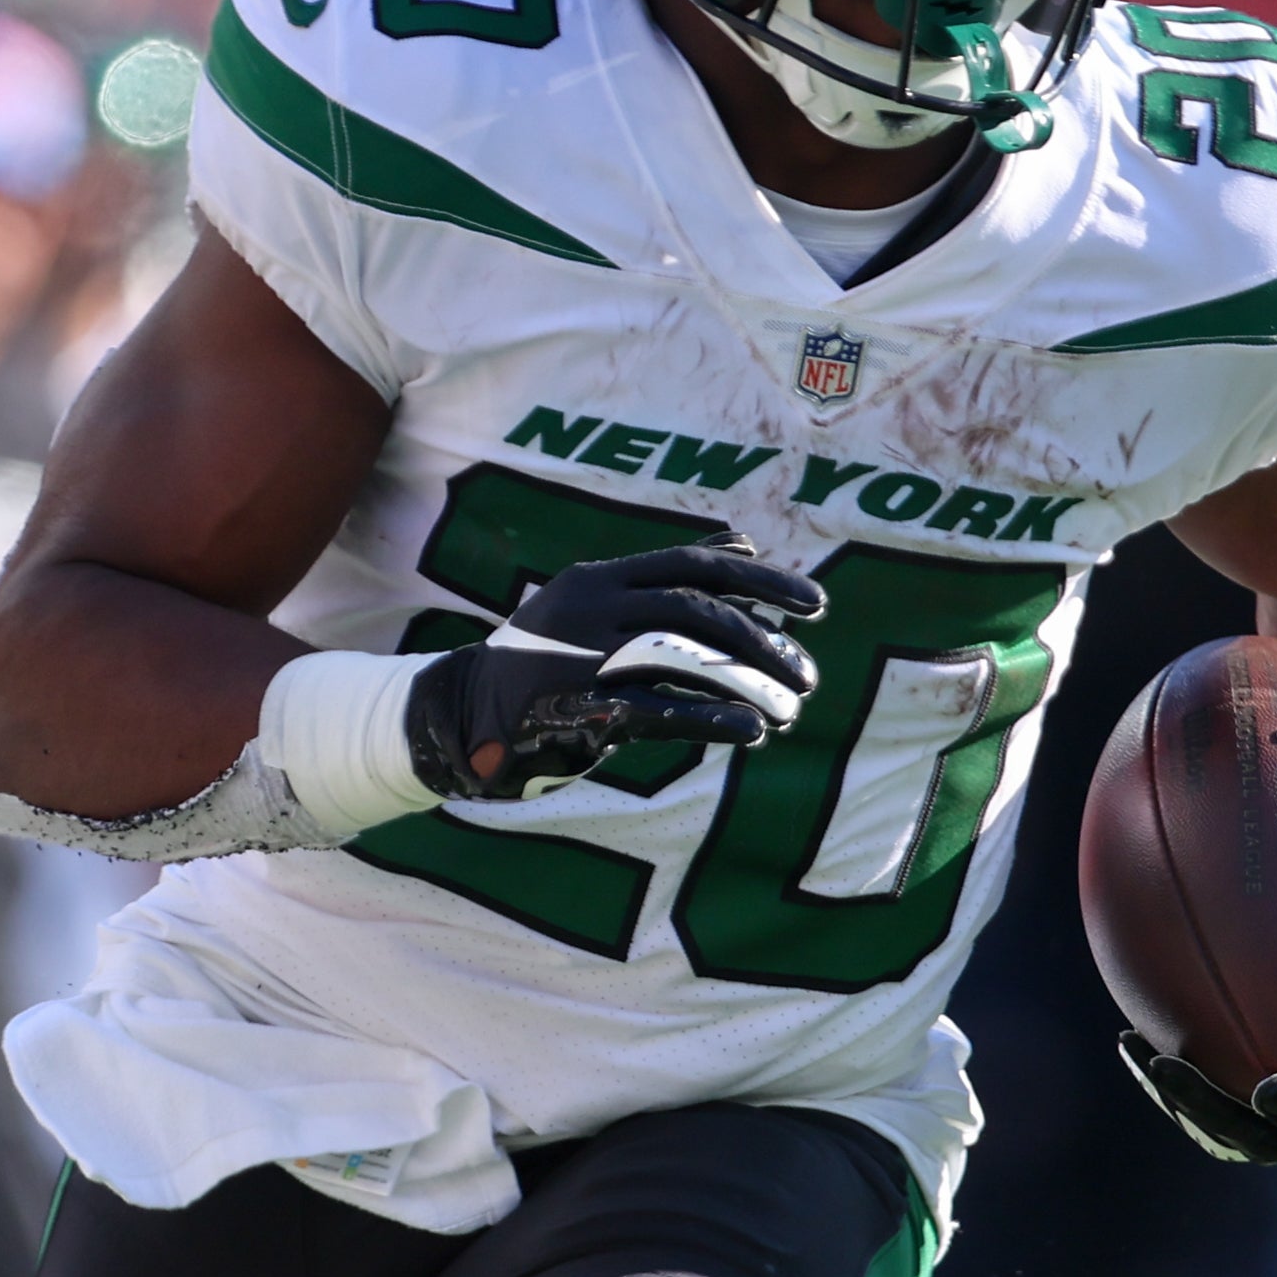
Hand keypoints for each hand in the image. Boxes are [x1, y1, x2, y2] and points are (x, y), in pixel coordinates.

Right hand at [404, 533, 823, 799]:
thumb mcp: (597, 600)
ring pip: (680, 659)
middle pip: (694, 611)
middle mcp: (591, 607)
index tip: (816, 605)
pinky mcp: (573, 708)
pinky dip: (707, 721)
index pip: (693, 566)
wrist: (460, 714)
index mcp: (600, 577)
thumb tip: (742, 543)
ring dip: (744, 685)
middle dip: (761, 641)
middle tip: (807, 676)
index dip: (760, 581)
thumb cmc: (544, 657)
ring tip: (789, 711)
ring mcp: (579, 656)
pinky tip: (749, 733)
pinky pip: (653, 711)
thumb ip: (667, 574)